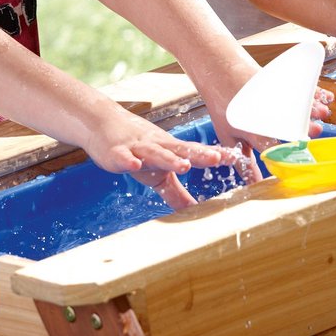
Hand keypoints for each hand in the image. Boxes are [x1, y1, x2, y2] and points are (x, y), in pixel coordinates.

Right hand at [84, 107, 239, 209]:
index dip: (213, 155)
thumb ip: (176, 192)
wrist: (101, 124)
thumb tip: (195, 211)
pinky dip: (128, 160)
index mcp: (169, 150)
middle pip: (181, 150)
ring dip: (170, 159)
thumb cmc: (135, 148)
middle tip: (217, 158)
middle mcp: (157, 146)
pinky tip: (134, 164)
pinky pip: (123, 156)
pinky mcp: (116, 152)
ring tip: (185, 165)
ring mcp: (137, 147)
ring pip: (156, 153)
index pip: (194, 152)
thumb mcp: (157, 174)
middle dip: (199, 154)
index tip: (234, 158)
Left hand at [208, 86, 331, 183]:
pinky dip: (314, 92)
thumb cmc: (224, 107)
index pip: (271, 147)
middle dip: (302, 127)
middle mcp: (263, 113)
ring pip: (294, 103)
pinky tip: (326, 98)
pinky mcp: (277, 82)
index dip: (286, 155)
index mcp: (251, 130)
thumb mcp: (229, 137)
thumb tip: (253, 186)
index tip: (302, 163)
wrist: (219, 71)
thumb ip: (244, 164)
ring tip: (322, 112)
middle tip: (316, 130)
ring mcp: (271, 96)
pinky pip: (299, 87)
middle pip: (285, 121)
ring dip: (311, 109)